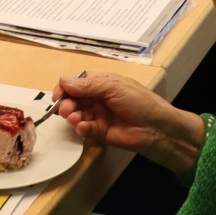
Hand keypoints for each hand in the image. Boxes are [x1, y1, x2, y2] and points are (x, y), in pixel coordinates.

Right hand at [55, 71, 204, 173]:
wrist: (157, 129)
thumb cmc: (141, 102)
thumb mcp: (114, 87)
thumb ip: (88, 85)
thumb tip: (64, 81)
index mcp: (102, 83)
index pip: (77, 83)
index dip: (66, 87)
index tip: (58, 94)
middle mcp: (98, 99)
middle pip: (74, 99)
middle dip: (67, 103)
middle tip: (66, 109)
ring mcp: (98, 116)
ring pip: (77, 114)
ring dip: (72, 116)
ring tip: (75, 118)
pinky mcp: (100, 133)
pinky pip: (84, 129)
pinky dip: (80, 128)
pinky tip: (83, 127)